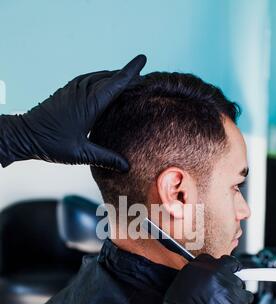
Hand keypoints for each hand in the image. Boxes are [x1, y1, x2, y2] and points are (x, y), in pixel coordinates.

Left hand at [0, 55, 145, 170]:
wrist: (25, 135)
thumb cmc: (52, 144)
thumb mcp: (81, 154)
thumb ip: (106, 158)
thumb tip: (126, 167)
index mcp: (90, 103)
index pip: (116, 82)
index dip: (131, 71)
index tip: (143, 58)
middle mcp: (83, 91)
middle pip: (111, 77)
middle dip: (128, 76)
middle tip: (144, 80)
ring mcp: (74, 88)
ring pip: (100, 76)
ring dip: (115, 77)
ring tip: (129, 82)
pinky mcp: (67, 90)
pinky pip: (90, 79)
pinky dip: (102, 80)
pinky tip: (106, 86)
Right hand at [146, 254, 253, 303]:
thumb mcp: (183, 282)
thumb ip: (200, 275)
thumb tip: (211, 276)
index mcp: (201, 265)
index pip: (221, 260)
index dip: (224, 268)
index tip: (224, 272)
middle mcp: (217, 272)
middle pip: (233, 271)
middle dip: (229, 280)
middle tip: (221, 291)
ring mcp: (229, 286)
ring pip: (241, 285)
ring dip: (235, 292)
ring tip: (223, 303)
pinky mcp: (238, 301)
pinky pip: (246, 299)